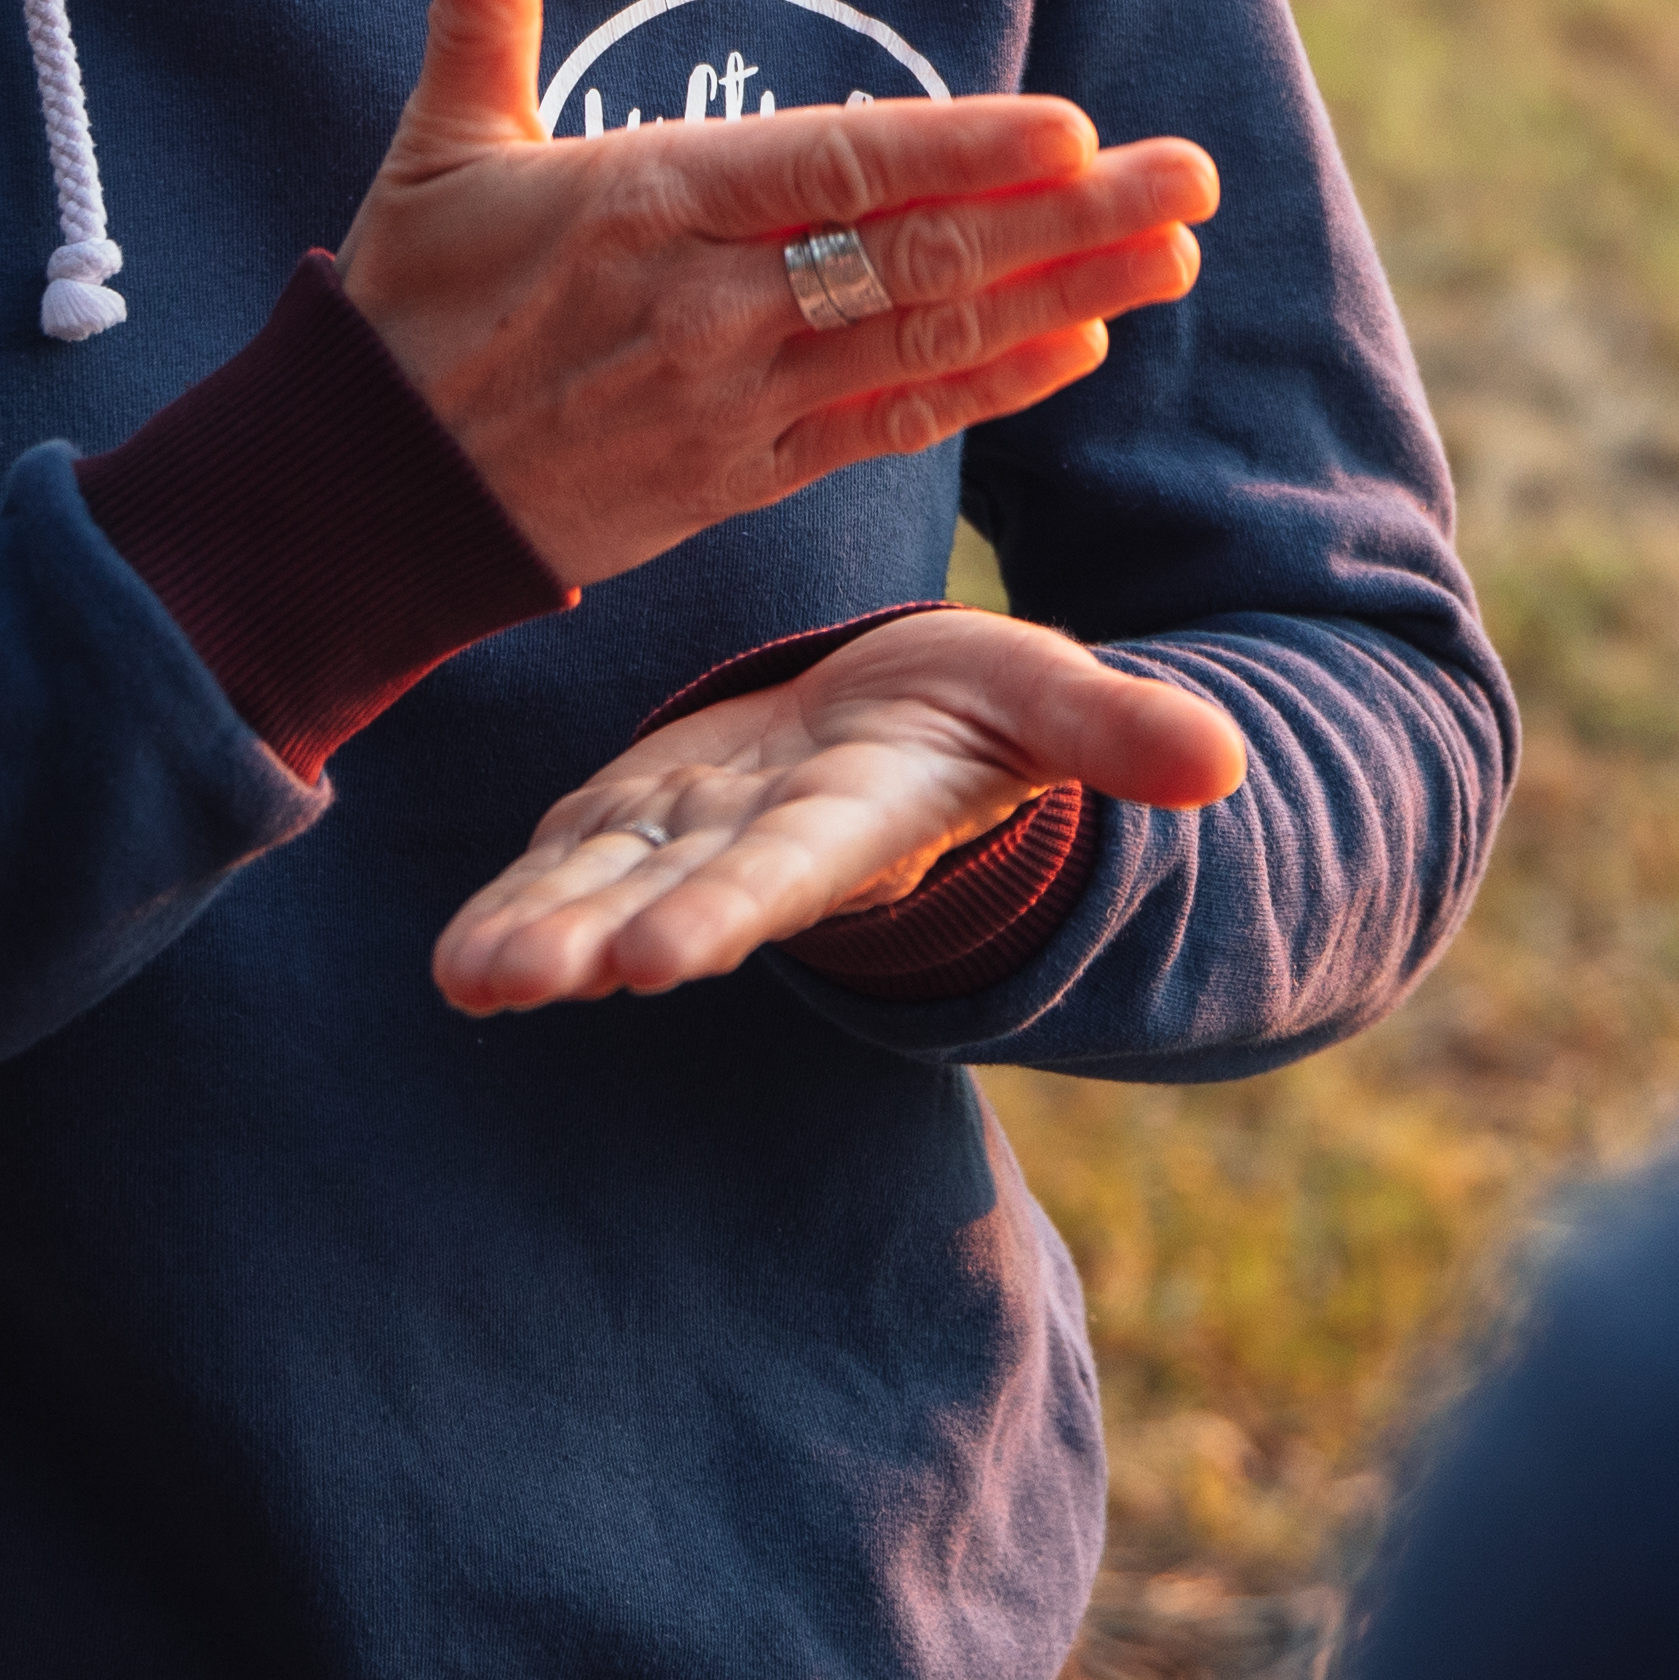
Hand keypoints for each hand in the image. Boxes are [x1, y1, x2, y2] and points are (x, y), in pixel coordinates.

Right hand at [343, 0, 1218, 592]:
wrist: (361, 497)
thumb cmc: (409, 304)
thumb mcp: (436, 146)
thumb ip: (478, 10)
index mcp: (646, 204)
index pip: (833, 169)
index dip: (957, 152)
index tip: (1072, 128)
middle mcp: (707, 304)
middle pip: (916, 254)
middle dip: (1069, 218)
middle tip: (1190, 180)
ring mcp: (734, 397)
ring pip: (927, 338)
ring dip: (1065, 293)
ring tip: (1175, 252)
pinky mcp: (743, 473)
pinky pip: (889, 424)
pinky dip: (988, 384)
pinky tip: (1082, 343)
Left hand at [434, 605, 1250, 1012]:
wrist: (898, 721)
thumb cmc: (983, 708)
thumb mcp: (1053, 697)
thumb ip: (1120, 734)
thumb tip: (1223, 762)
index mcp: (856, 815)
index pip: (789, 865)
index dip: (729, 903)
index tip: (665, 954)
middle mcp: (760, 848)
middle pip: (673, 897)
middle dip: (600, 938)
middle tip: (531, 980)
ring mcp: (688, 840)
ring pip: (600, 893)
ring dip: (533, 936)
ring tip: (469, 981)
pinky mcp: (634, 818)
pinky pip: (564, 865)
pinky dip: (514, 906)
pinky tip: (456, 964)